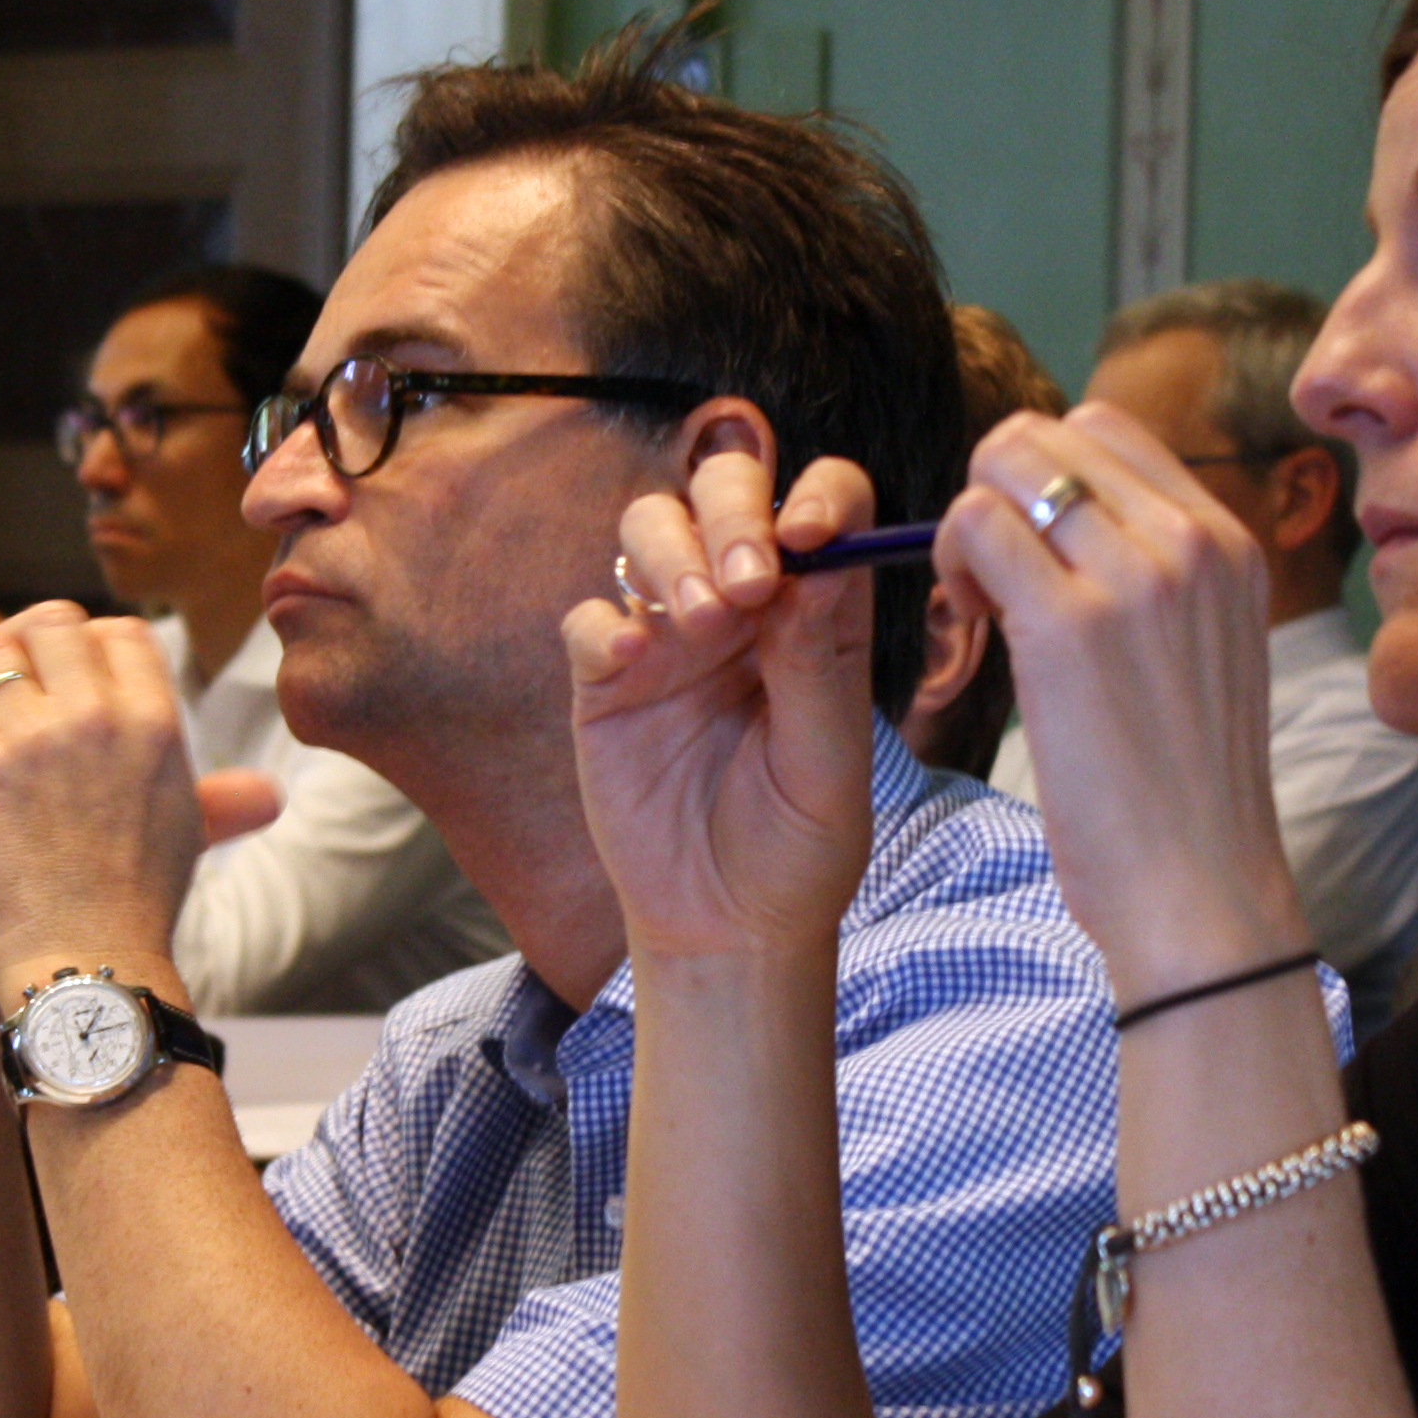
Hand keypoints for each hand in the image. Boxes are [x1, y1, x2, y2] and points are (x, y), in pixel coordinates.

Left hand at [0, 606, 203, 997]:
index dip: (84, 641)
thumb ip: (217, 797)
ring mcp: (32, 742)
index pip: (119, 633)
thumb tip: (269, 794)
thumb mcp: (187, 835)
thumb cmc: (135, 910)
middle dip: (17, 640)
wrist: (85, 968)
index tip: (58, 668)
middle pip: (48, 625)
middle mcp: (98, 719)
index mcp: (154, 724)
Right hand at [561, 450, 876, 958]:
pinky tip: (631, 658)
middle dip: (733, 512)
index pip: (826, 506)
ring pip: (651, 528)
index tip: (809, 538)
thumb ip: (819, 666)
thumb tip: (816, 567)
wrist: (727, 926)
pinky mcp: (608, 679)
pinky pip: (589, 617)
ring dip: (674, 553)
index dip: (818, 498)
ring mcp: (670, 635)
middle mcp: (744, 605)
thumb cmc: (797, 849)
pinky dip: (605, 622)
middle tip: (747, 581)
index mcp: (817, 612)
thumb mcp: (828, 766)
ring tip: (698, 623)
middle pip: (727, 490)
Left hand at [939, 402, 1304, 993]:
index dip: (1042, 479)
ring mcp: (1138, 575)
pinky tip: (972, 625)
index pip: (1109, 431)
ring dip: (967, 527)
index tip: (1033, 553)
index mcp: (1230, 543)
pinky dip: (951, 562)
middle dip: (997, 491)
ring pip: (1004, 466)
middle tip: (992, 579)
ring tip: (981, 607)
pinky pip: (976, 526)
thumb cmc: (1183, 793)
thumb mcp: (1206, 653)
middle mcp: (1193, 541)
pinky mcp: (1071, 623)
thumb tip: (1068, 518)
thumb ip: (1158, 578)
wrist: (1200, 887)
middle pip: (1051, 432)